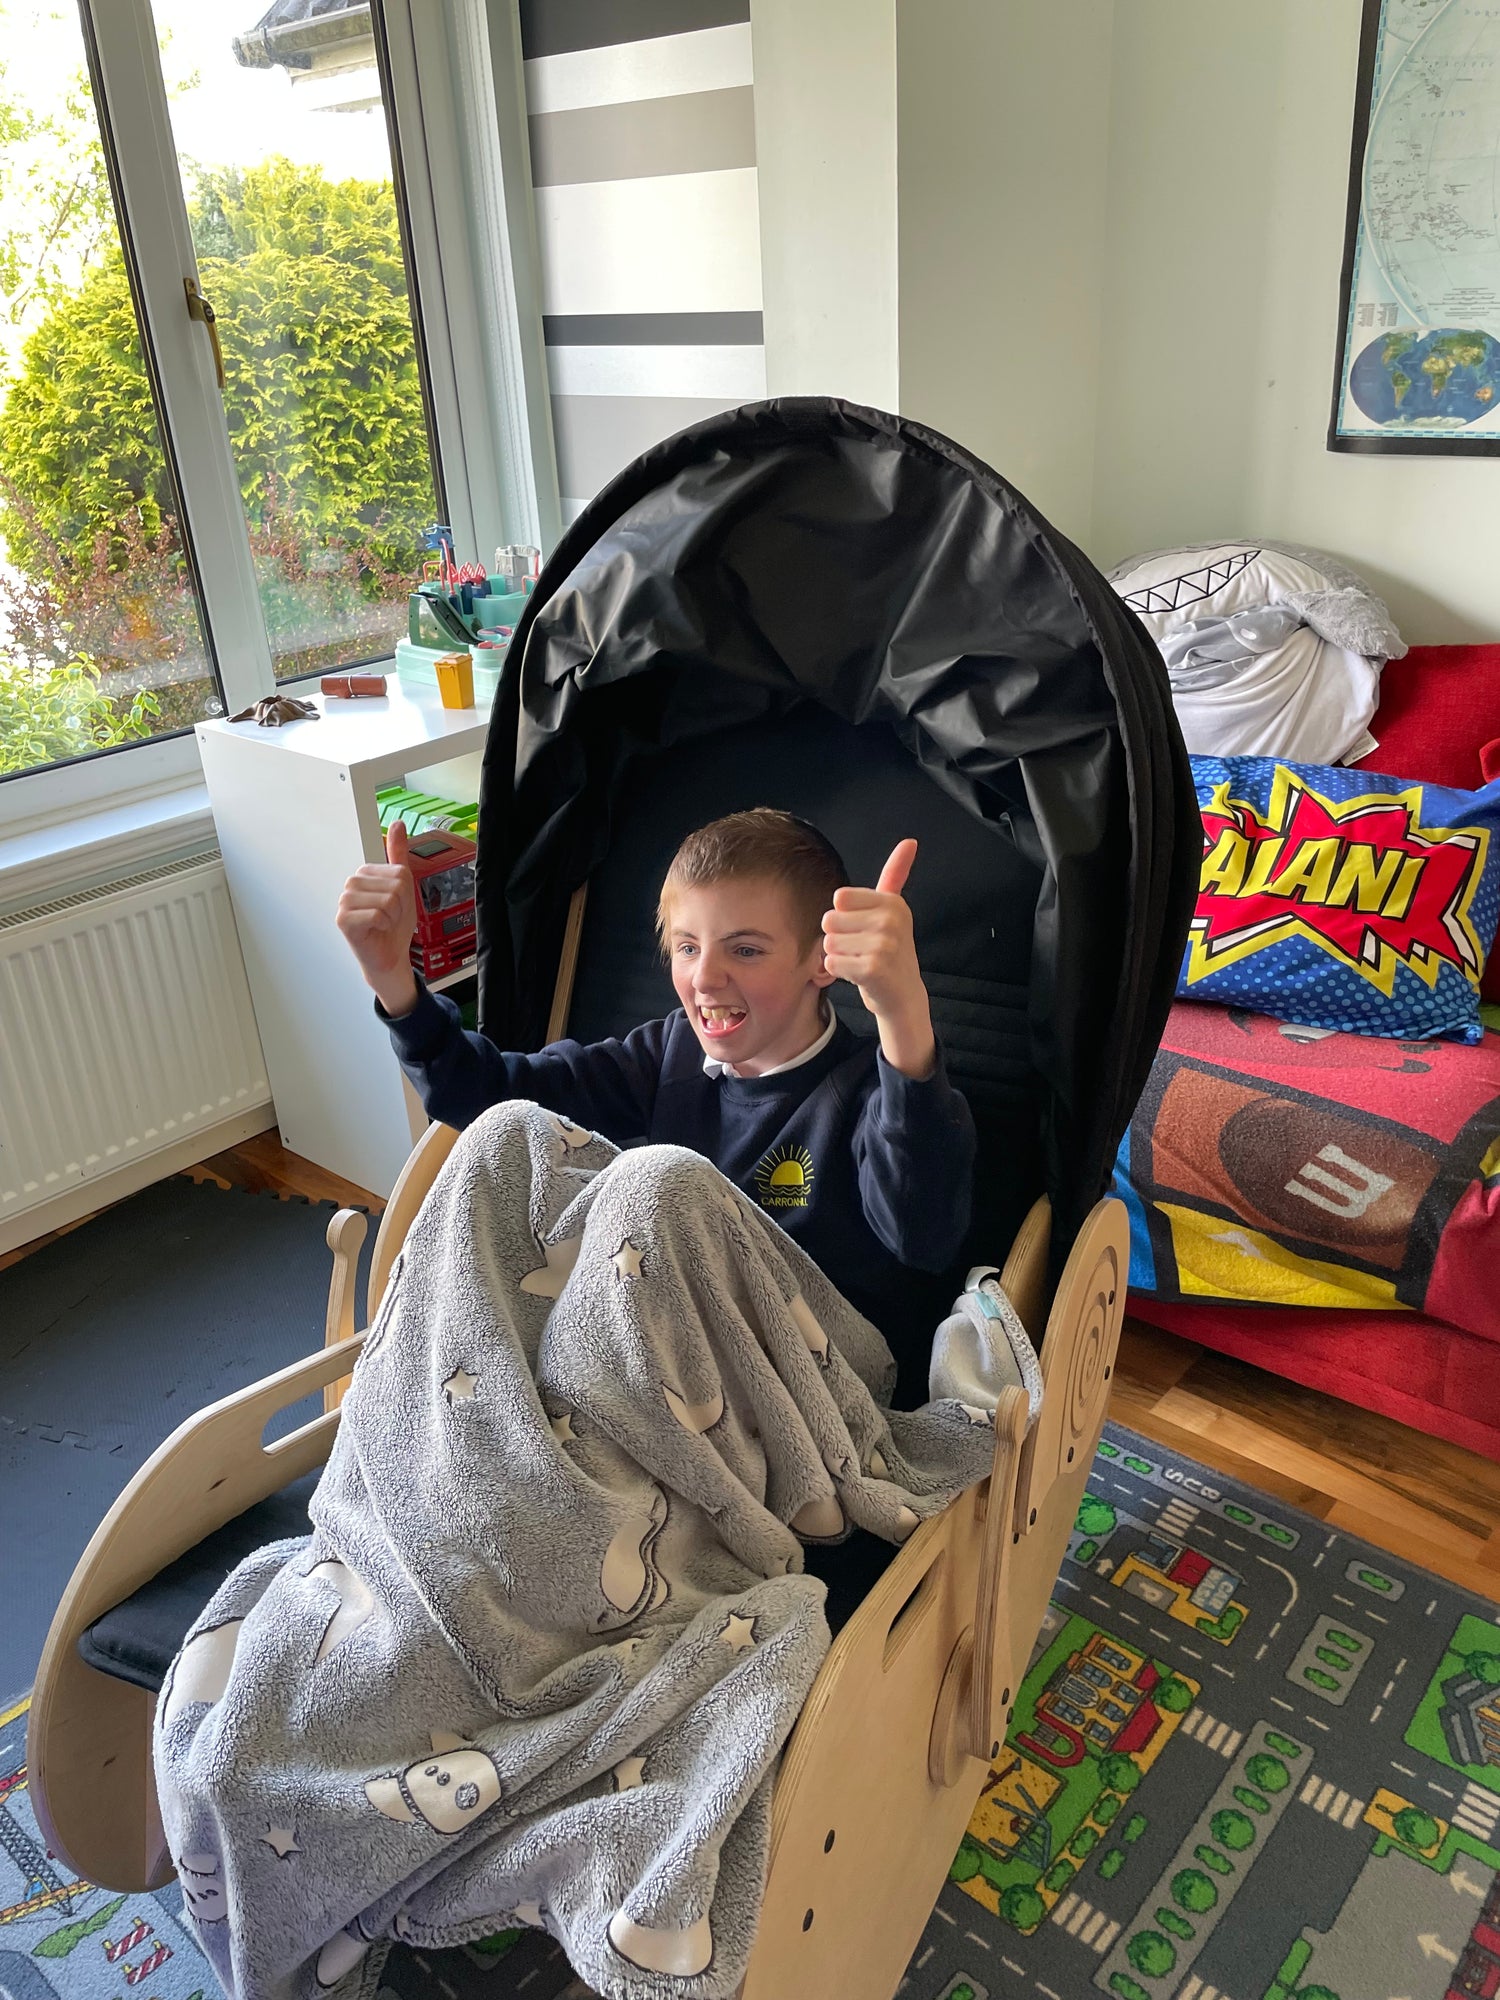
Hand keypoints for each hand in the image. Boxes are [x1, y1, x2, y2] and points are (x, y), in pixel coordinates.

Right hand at [336, 820, 419, 1016]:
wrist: (389, 956)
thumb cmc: (393, 926)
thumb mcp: (403, 887)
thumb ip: (398, 855)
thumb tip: (397, 824)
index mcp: (365, 874)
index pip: (400, 873)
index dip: (406, 894)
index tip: (396, 907)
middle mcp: (352, 884)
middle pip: (395, 886)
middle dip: (400, 907)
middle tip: (390, 918)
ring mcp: (345, 901)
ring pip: (388, 900)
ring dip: (392, 918)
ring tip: (383, 925)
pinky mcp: (343, 919)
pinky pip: (378, 915)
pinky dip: (384, 926)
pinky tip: (376, 931)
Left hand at [821, 839, 935, 1078]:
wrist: (902, 997)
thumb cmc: (889, 952)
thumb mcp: (892, 911)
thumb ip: (896, 874)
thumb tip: (910, 841)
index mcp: (892, 902)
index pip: (839, 898)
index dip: (844, 917)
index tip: (866, 930)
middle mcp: (891, 920)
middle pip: (830, 919)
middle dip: (840, 938)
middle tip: (863, 951)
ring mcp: (883, 945)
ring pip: (828, 942)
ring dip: (839, 956)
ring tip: (861, 963)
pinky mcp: (872, 969)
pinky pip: (831, 962)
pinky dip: (838, 972)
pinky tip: (859, 976)